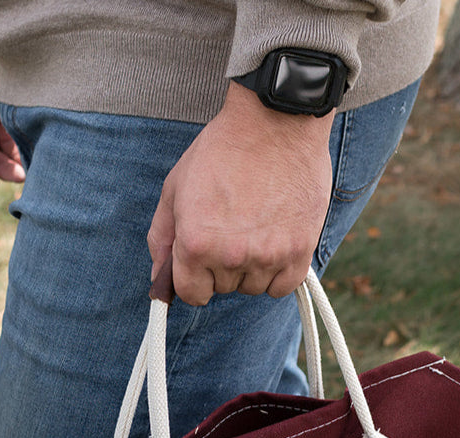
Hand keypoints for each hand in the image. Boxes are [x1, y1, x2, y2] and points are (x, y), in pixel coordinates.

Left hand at [147, 83, 333, 305]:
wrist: (275, 120)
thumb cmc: (222, 149)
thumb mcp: (175, 187)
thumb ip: (162, 238)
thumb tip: (160, 277)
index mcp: (196, 244)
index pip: (192, 294)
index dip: (193, 278)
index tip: (201, 262)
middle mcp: (231, 256)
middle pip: (223, 288)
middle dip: (222, 266)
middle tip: (231, 227)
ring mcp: (268, 256)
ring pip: (253, 288)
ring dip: (251, 268)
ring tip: (255, 227)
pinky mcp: (299, 251)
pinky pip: (282, 286)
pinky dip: (278, 273)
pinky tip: (274, 243)